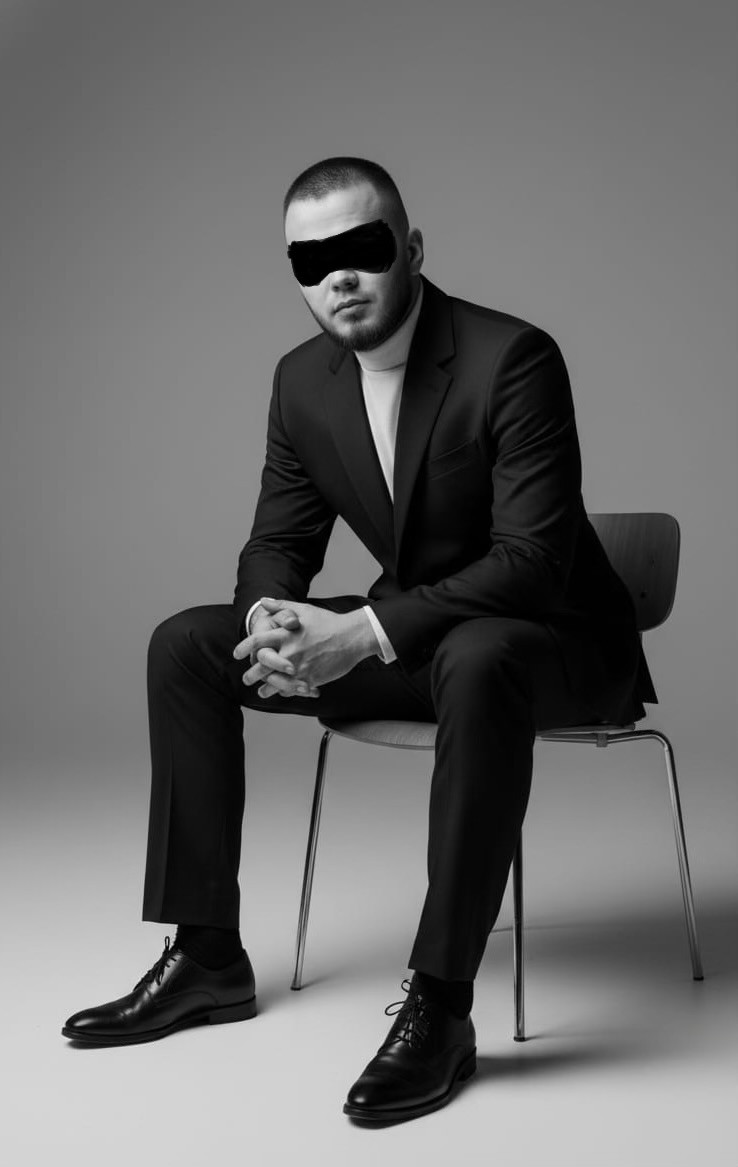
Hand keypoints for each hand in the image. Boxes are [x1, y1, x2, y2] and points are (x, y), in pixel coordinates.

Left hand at [235, 598, 378, 695]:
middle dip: (251, 674)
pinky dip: (286, 692)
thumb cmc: (328, 622)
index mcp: (285, 634)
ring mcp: (299, 667)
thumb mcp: (303, 610)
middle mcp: (289, 651)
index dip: (243, 648)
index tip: (236, 654)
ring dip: (266, 689)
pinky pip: (292, 689)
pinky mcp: (310, 679)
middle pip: (261, 666)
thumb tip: (263, 602)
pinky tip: (283, 693)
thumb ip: (281, 606)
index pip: (257, 641)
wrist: (352, 637)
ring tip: (262, 693)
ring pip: (275, 682)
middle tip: (246, 678)